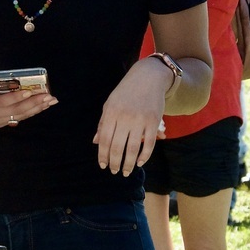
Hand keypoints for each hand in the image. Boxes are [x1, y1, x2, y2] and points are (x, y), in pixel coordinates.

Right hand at [0, 63, 56, 127]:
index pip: (1, 102)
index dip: (15, 98)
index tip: (29, 92)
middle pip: (14, 111)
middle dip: (33, 103)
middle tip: (48, 96)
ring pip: (19, 115)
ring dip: (36, 108)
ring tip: (50, 101)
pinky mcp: (2, 121)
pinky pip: (19, 117)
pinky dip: (32, 111)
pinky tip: (43, 105)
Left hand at [93, 59, 171, 175]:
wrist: (148, 77)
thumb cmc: (126, 92)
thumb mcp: (110, 104)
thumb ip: (103, 123)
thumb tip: (95, 142)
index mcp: (111, 112)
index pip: (104, 139)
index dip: (102, 155)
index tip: (103, 165)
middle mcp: (125, 117)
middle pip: (117, 146)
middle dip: (115, 163)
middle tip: (114, 171)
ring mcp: (140, 120)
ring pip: (132, 148)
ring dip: (128, 164)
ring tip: (126, 171)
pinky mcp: (153, 121)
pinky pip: (149, 144)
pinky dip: (144, 156)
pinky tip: (139, 163)